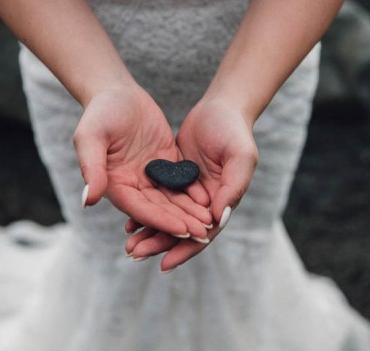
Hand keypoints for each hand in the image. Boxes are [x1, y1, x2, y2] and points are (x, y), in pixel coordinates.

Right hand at [73, 85, 211, 239]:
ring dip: (189, 211)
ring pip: (172, 198)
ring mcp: (150, 175)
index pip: (140, 209)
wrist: (116, 91)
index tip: (182, 230)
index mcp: (114, 185)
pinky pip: (180, 180)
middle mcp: (133, 185)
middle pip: (159, 209)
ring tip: (210, 222)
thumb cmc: (99, 112)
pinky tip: (209, 200)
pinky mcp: (165, 162)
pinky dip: (193, 191)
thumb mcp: (90, 137)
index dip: (161, 220)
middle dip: (181, 221)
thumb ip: (91, 168)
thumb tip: (88, 201)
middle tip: (204, 233)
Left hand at [124, 96, 257, 270]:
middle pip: (180, 229)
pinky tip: (128, 217)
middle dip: (158, 243)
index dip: (184, 249)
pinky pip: (159, 198)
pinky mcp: (176, 176)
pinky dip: (146, 208)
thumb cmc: (235, 130)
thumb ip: (233, 187)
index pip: (203, 233)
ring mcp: (189, 189)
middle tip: (134, 254)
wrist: (222, 106)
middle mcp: (206, 201)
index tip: (164, 264)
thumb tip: (218, 219)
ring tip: (129, 242)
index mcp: (223, 202)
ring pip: (167, 216)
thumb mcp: (241, 157)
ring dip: (149, 230)